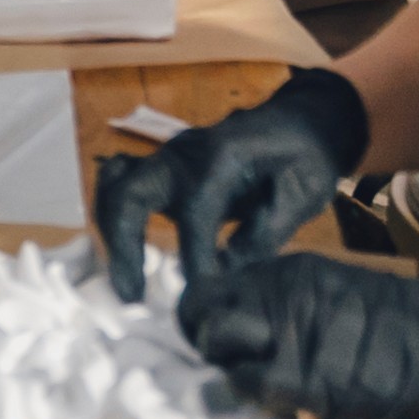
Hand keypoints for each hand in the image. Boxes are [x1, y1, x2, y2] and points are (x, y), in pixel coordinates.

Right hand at [93, 69, 367, 306]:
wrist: (301, 120)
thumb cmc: (306, 157)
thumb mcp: (304, 193)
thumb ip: (266, 232)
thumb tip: (225, 272)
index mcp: (223, 156)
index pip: (195, 211)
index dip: (193, 257)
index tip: (200, 298)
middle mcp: (184, 153)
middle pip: (131, 191)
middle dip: (125, 244)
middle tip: (132, 296)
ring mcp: (168, 157)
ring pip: (115, 185)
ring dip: (112, 233)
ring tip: (126, 280)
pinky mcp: (163, 168)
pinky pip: (120, 182)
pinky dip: (113, 215)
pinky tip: (125, 251)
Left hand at [177, 253, 418, 418]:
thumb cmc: (403, 322)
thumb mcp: (340, 287)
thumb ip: (293, 298)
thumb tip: (247, 314)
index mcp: (294, 270)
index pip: (216, 283)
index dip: (202, 309)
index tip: (204, 327)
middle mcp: (287, 295)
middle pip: (207, 316)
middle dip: (203, 339)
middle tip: (217, 357)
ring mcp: (297, 336)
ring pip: (225, 354)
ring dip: (229, 369)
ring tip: (248, 378)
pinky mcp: (311, 380)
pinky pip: (256, 387)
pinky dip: (254, 395)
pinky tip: (274, 396)